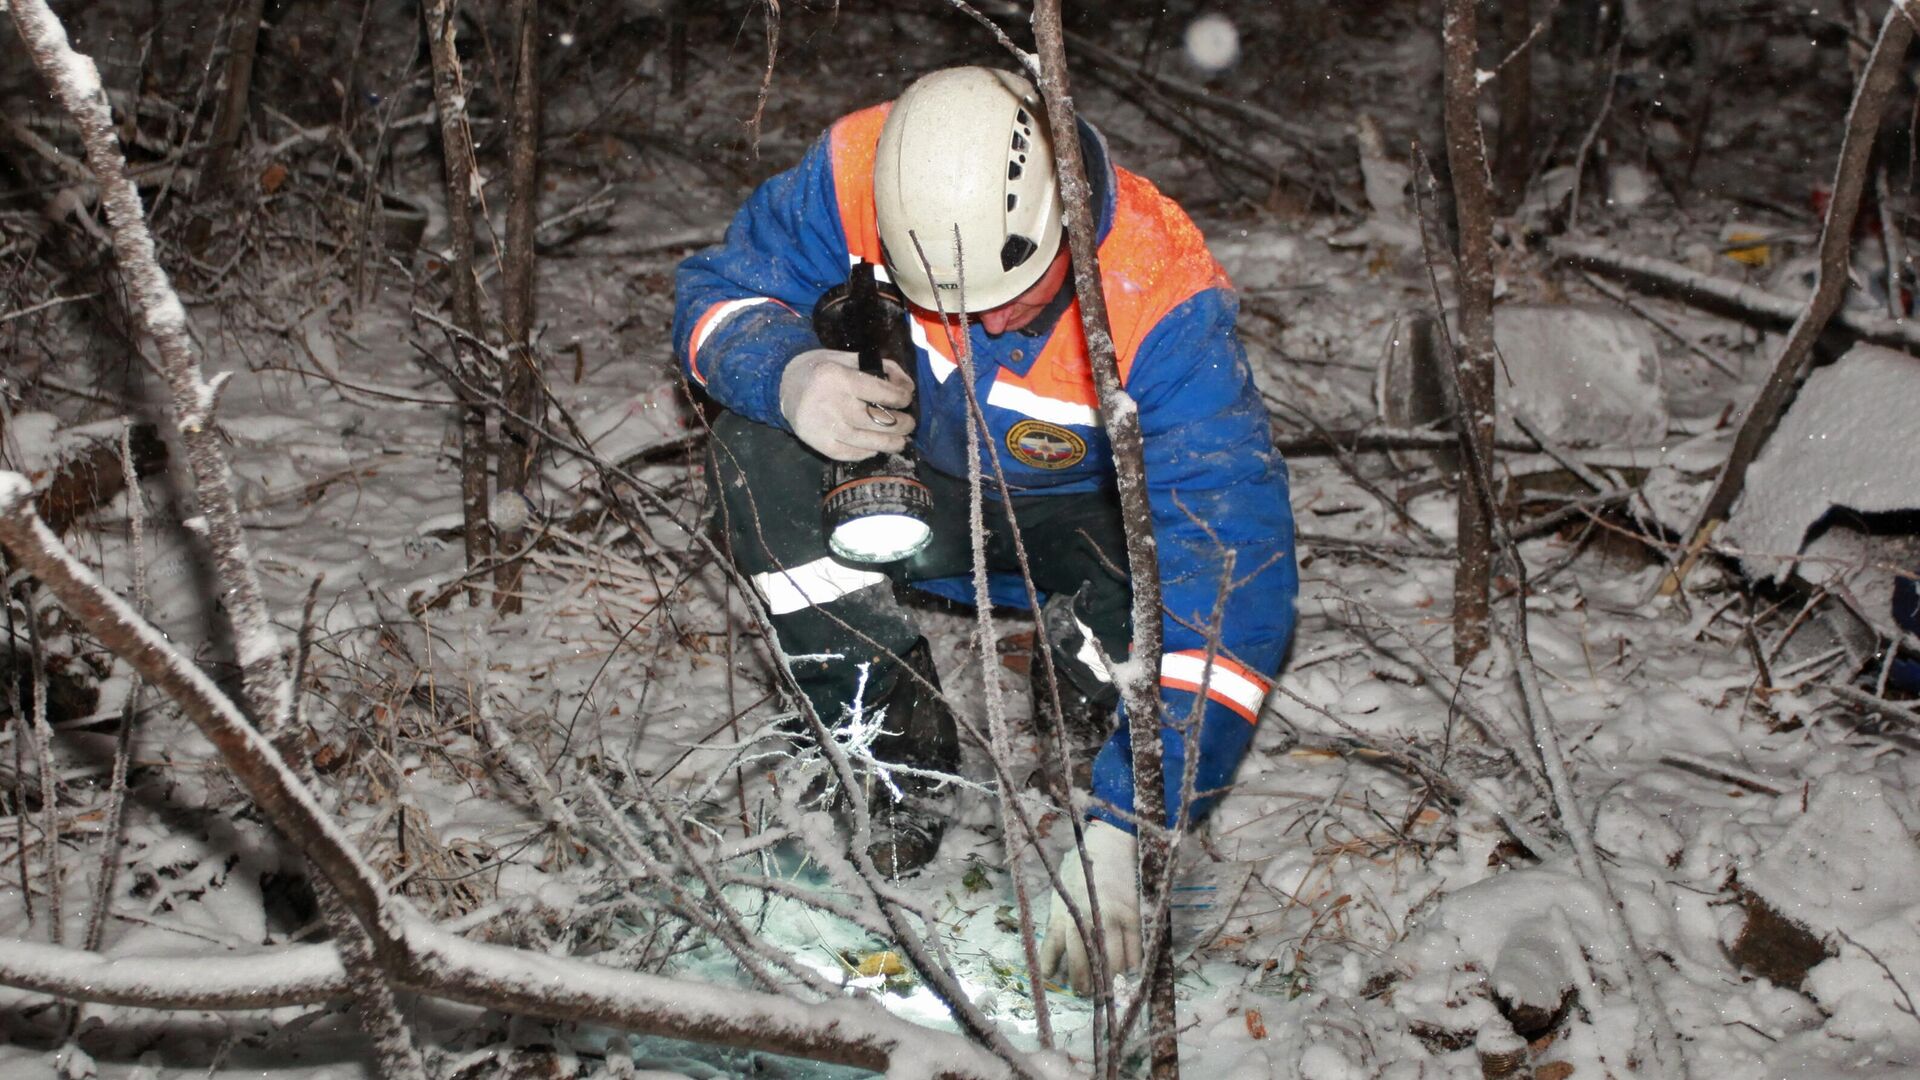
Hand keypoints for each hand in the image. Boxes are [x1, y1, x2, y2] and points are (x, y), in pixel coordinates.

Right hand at [778, 349, 915, 461]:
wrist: (782, 385)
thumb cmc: (820, 368)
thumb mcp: (847, 358)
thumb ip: (879, 367)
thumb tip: (907, 385)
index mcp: (840, 378)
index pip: (883, 393)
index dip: (902, 398)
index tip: (907, 400)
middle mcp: (833, 403)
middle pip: (878, 421)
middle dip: (902, 425)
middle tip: (909, 424)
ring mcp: (825, 426)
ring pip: (867, 442)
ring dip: (890, 444)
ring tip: (901, 441)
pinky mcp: (818, 443)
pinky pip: (849, 454)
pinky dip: (866, 452)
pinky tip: (875, 448)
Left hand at [1038, 820, 1140, 993]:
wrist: (1110, 842)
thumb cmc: (1080, 867)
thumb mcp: (1060, 891)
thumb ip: (1058, 920)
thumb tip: (1056, 953)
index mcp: (1065, 910)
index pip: (1055, 949)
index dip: (1052, 969)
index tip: (1052, 982)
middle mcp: (1087, 917)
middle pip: (1085, 960)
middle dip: (1084, 981)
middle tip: (1084, 993)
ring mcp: (1113, 917)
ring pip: (1111, 960)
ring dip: (1108, 978)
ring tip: (1106, 987)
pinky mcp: (1134, 915)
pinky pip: (1135, 949)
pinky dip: (1131, 964)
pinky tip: (1127, 970)